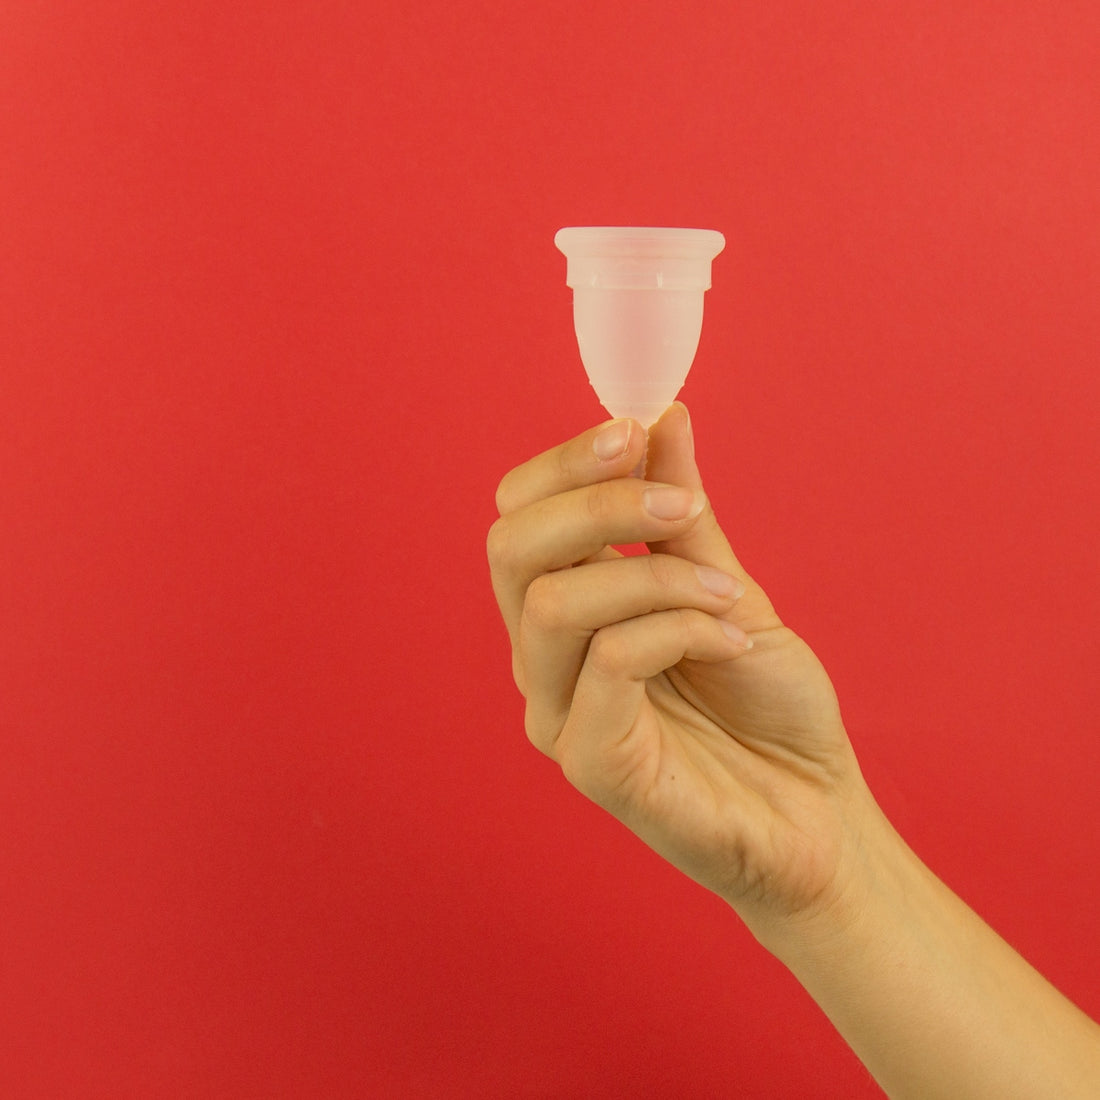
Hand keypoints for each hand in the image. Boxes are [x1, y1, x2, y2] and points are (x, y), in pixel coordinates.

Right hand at [488, 404, 868, 931]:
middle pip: (510, 548)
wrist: (815, 812)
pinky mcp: (591, 763)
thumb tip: (660, 417)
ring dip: (655, 573)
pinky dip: (681, 627)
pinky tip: (733, 643)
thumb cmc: (766, 705)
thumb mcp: (724, 586)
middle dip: (598, 502)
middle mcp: (542, 662)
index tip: (635, 427)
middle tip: (680, 501)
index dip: (565, 464)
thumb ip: (680, 513)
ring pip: (555, 602)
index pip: (517, 518)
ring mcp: (557, 716)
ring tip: (726, 594)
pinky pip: (613, 660)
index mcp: (564, 616)